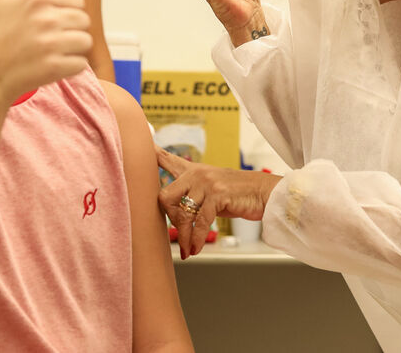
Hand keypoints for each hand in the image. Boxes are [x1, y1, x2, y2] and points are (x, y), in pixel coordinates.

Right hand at [0, 0, 91, 104]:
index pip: (77, 2)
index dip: (65, 13)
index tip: (47, 23)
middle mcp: (46, 17)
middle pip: (84, 21)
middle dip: (70, 31)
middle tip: (48, 40)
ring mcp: (51, 43)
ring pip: (85, 42)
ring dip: (72, 50)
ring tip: (50, 52)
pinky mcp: (56, 66)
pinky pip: (81, 64)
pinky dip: (70, 68)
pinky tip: (50, 66)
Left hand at [156, 147, 280, 258]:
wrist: (264, 193)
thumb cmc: (237, 194)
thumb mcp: (211, 188)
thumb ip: (192, 193)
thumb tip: (172, 211)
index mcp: (193, 170)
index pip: (165, 159)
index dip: (149, 156)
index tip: (136, 150)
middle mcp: (197, 172)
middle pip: (164, 196)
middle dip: (169, 220)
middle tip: (179, 233)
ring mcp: (207, 182)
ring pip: (182, 212)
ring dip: (183, 236)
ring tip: (186, 249)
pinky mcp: (218, 194)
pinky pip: (199, 221)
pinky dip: (196, 238)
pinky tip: (195, 248)